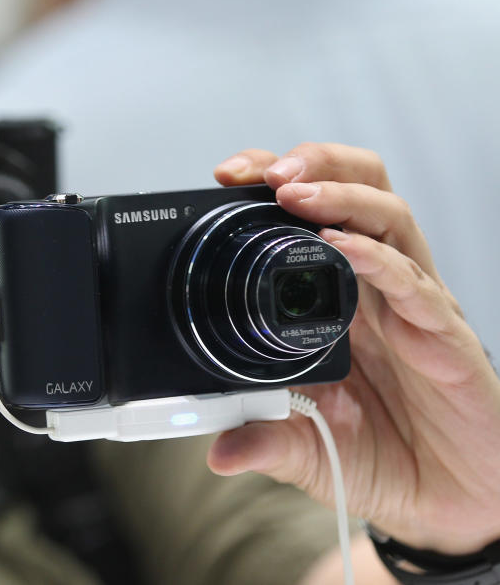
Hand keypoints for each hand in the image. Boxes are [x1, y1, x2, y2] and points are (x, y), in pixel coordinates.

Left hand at [208, 143, 499, 554]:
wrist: (447, 502)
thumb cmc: (380, 458)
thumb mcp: (305, 449)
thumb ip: (263, 440)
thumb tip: (217, 452)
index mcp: (338, 298)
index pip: (311, 215)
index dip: (273, 185)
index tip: (227, 175)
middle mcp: (375, 288)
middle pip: (358, 189)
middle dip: (314, 164)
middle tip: (265, 173)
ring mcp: (411, 305)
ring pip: (388, 217)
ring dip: (340, 195)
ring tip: (294, 193)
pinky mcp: (442, 335)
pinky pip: (412, 282)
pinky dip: (376, 259)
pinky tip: (342, 249)